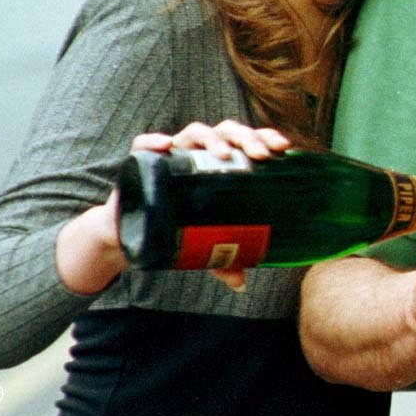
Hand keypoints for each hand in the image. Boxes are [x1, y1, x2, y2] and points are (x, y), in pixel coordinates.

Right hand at [130, 120, 294, 287]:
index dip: (265, 138)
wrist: (131, 233)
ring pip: (194, 133)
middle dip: (246, 139)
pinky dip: (153, 141)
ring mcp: (172, 154)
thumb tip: (240, 284)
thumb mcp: (204, 244)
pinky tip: (165, 145)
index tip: (284, 148)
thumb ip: (223, 260)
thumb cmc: (177, 227)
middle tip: (259, 156)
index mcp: (222, 164)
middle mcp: (199, 153)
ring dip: (212, 139)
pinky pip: (143, 144)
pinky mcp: (140, 162)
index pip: (248, 141)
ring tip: (224, 155)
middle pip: (227, 132)